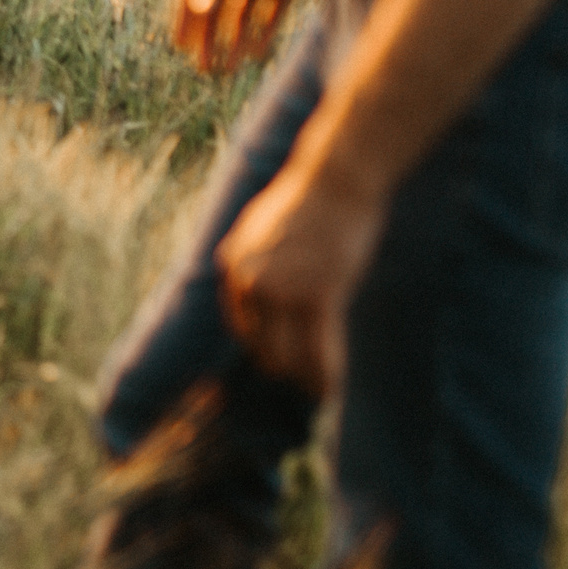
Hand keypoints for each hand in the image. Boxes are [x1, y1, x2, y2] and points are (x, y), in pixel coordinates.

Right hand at [168, 0, 322, 73]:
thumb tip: (197, 9)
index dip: (184, 18)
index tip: (179, 44)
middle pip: (213, 10)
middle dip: (206, 38)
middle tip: (202, 68)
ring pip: (239, 19)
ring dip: (231, 43)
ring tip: (227, 70)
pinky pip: (269, 18)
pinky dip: (261, 36)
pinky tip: (255, 56)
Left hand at [215, 157, 385, 396]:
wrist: (335, 177)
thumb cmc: (308, 200)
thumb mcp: (264, 229)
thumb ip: (257, 260)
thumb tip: (259, 291)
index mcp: (233, 263)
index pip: (240, 322)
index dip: (261, 346)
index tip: (277, 361)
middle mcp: (250, 279)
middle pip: (261, 343)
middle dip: (281, 367)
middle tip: (300, 382)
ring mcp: (282, 288)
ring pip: (289, 353)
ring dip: (304, 378)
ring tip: (318, 391)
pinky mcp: (317, 294)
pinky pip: (319, 348)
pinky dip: (326, 373)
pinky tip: (331, 389)